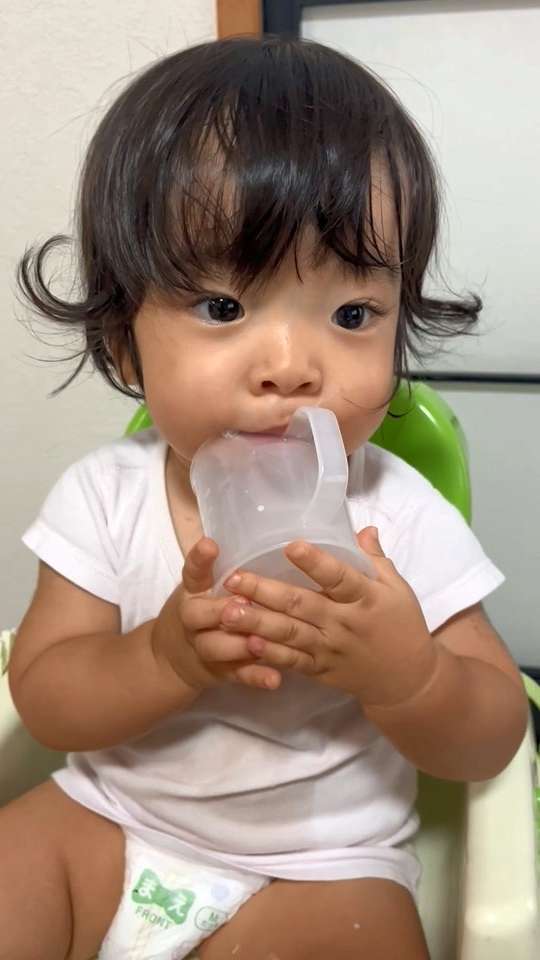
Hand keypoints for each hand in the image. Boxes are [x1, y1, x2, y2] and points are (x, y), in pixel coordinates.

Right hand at [152, 537, 283, 693]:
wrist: (171, 659)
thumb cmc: (197, 611)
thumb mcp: (198, 587)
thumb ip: (215, 567)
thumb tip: (241, 536)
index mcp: (192, 592)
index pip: (192, 572)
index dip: (199, 559)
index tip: (211, 545)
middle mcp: (193, 620)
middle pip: (198, 616)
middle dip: (218, 611)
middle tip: (240, 605)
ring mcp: (204, 648)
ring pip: (216, 648)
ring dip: (238, 646)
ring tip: (259, 643)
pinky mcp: (219, 672)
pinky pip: (237, 675)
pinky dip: (255, 677)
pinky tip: (275, 678)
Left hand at [220, 527, 437, 707]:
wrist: (406, 681)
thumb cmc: (402, 625)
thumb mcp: (398, 589)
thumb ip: (375, 559)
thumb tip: (363, 528)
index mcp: (367, 598)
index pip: (340, 577)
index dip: (316, 563)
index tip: (290, 545)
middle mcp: (345, 623)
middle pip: (303, 605)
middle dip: (265, 592)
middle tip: (234, 578)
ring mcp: (330, 649)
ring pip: (290, 634)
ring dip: (257, 623)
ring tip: (227, 611)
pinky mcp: (320, 670)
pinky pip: (292, 662)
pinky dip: (269, 654)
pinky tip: (246, 643)